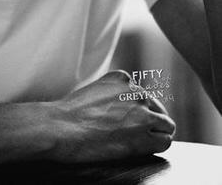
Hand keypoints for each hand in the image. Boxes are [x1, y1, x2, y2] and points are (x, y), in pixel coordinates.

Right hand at [48, 70, 175, 161]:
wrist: (61, 127)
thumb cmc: (70, 112)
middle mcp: (136, 92)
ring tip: (142, 142)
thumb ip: (113, 94)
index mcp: (123, 79)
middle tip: (137, 133)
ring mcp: (142, 114)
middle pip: (158, 109)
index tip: (130, 119)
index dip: (139, 110)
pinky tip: (143, 148)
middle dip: (150, 121)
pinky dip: (156, 146)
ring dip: (157, 133)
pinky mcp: (144, 136)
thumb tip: (123, 108)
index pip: (144, 95)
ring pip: (167, 125)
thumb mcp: (94, 90)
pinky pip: (165, 141)